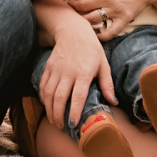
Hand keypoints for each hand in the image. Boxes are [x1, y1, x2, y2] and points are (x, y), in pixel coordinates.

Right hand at [36, 11, 115, 128]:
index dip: (74, 112)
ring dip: (49, 109)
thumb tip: (113, 102)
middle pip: (59, 98)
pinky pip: (43, 85)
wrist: (73, 30)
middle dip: (58, 115)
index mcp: (84, 73)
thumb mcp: (103, 64)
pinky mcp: (48, 66)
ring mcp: (56, 69)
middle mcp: (68, 72)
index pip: (77, 97)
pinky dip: (43, 98)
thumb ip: (107, 84)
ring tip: (53, 120)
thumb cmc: (91, 48)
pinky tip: (47, 105)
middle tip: (61, 126)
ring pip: (49, 93)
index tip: (73, 124)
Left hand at [66, 0, 156, 35]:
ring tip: (79, 19)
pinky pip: (110, 32)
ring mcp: (115, 10)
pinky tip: (95, 34)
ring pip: (92, 19)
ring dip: (82, 20)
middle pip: (82, 6)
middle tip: (70, 7)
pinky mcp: (124, 19)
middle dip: (73, 6)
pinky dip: (101, 35)